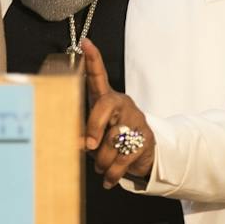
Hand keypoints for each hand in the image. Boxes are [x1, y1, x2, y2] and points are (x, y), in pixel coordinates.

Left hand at [81, 38, 154, 187]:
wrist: (141, 156)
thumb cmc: (108, 142)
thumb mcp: (93, 135)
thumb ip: (84, 135)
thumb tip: (79, 143)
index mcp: (105, 99)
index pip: (98, 76)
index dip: (92, 60)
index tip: (86, 43)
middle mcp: (122, 105)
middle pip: (104, 108)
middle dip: (93, 129)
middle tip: (88, 146)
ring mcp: (135, 120)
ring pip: (113, 140)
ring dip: (102, 160)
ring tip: (100, 167)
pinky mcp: (145, 138)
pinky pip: (124, 158)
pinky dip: (113, 173)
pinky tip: (108, 179)